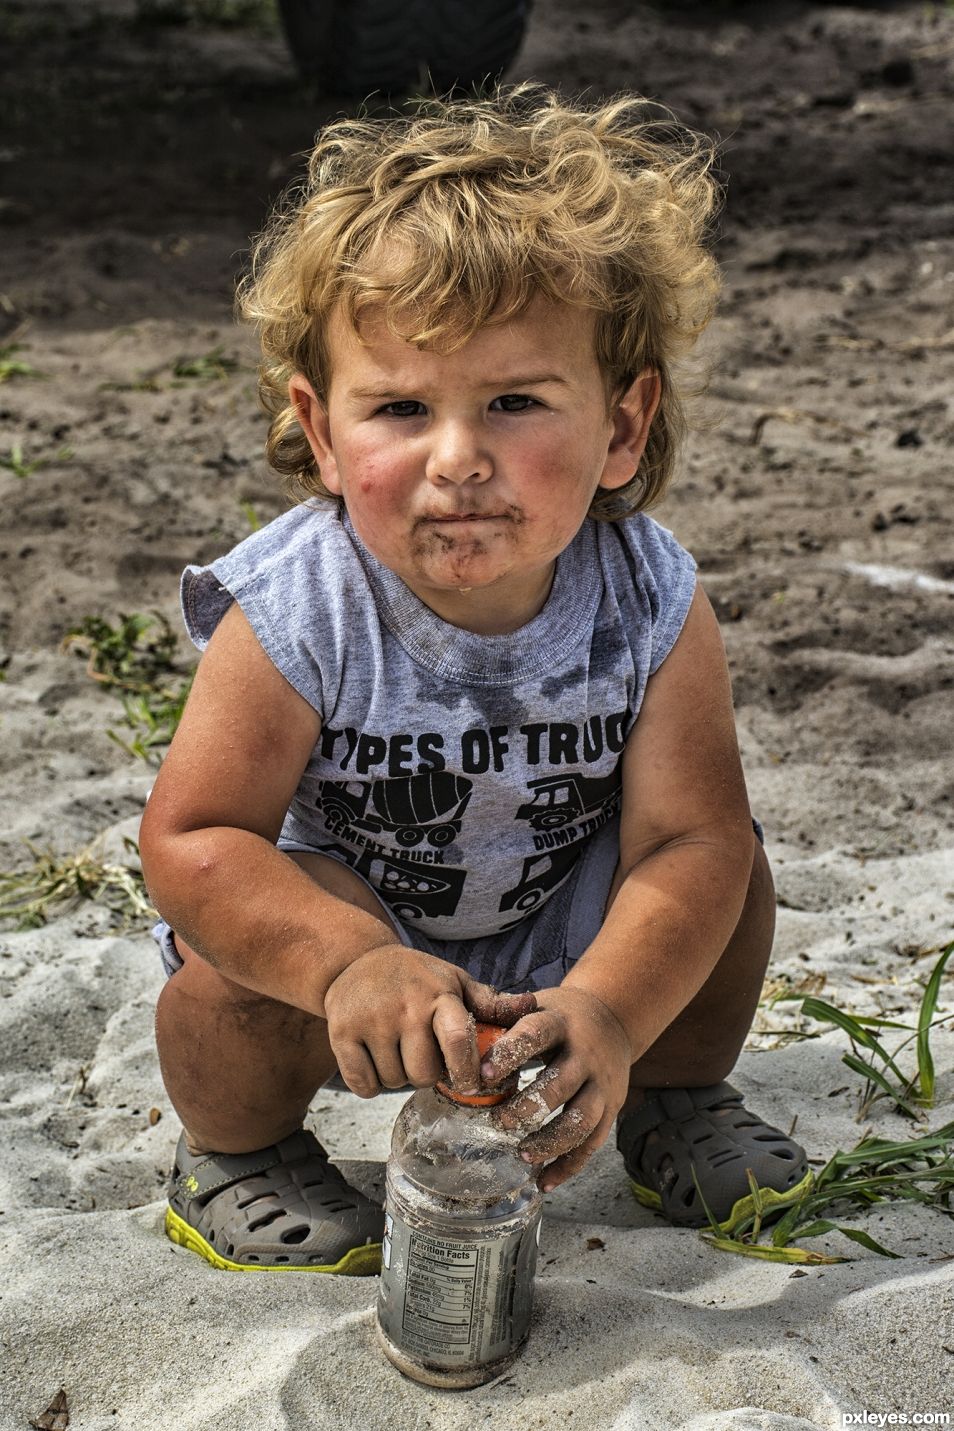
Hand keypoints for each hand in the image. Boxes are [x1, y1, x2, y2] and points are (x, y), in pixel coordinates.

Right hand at [322, 944, 535, 1097]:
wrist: (356, 960)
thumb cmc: (416, 977)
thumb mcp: (454, 980)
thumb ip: (490, 1002)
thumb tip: (531, 1007)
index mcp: (438, 994)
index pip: (458, 1039)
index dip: (466, 1072)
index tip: (468, 1084)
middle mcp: (404, 1007)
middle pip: (424, 1074)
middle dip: (427, 1075)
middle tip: (422, 1056)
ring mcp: (370, 1020)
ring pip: (395, 1082)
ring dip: (399, 1077)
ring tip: (397, 1051)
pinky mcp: (342, 1033)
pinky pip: (364, 1084)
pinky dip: (370, 1084)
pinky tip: (374, 1060)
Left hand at [483, 987, 632, 1189]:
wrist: (614, 1018)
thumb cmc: (562, 1016)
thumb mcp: (537, 1006)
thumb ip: (503, 1018)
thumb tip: (458, 1036)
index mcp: (560, 1023)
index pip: (536, 1035)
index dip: (510, 1054)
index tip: (484, 1075)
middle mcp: (585, 1054)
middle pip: (560, 1085)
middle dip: (528, 1108)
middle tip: (498, 1122)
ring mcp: (601, 1083)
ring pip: (581, 1119)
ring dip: (550, 1142)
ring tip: (522, 1153)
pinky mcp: (611, 1107)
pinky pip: (592, 1143)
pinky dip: (568, 1167)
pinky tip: (543, 1181)